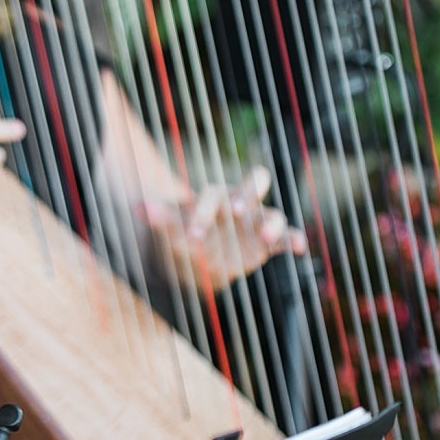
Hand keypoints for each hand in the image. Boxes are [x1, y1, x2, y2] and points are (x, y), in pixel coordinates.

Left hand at [143, 166, 305, 291]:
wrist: (197, 256)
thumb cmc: (184, 232)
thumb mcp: (171, 227)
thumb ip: (160, 217)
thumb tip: (138, 207)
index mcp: (215, 195)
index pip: (213, 193)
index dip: (204, 210)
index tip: (193, 233)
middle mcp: (240, 202)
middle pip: (252, 183)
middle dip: (245, 194)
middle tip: (236, 211)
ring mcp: (256, 222)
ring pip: (272, 213)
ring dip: (272, 223)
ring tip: (267, 236)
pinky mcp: (268, 243)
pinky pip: (286, 237)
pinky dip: (294, 239)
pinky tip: (300, 248)